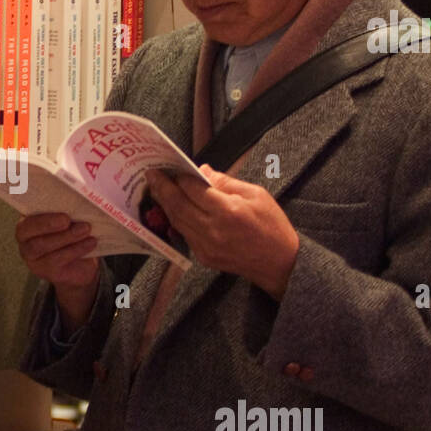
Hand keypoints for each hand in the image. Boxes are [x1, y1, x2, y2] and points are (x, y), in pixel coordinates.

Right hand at [15, 213, 99, 333]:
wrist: (79, 264)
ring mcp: (33, 259)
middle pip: (31, 234)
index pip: (25, 221)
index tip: (62, 215)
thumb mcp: (65, 221)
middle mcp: (25, 243)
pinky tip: (90, 242)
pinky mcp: (45, 271)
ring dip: (67, 237)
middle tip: (68, 220)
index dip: (42, 218)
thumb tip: (75, 202)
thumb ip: (63, 212)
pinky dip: (76, 249)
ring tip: (86, 229)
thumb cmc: (70, 234)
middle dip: (50, 225)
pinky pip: (57, 259)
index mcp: (26, 224)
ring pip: (44, 247)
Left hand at [145, 165, 298, 300]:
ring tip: (156, 188)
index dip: (180, 177)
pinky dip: (176, 219)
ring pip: (177, 221)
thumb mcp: (256, 194)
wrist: (279, 263)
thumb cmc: (272, 225)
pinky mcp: (204, 257)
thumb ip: (226, 182)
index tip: (170, 166)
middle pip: (178, 205)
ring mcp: (206, 246)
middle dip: (162, 188)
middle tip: (151, 174)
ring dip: (164, 203)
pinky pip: (184, 234)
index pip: (194, 189)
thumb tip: (203, 171)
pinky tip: (171, 207)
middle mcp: (213, 230)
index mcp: (228, 211)